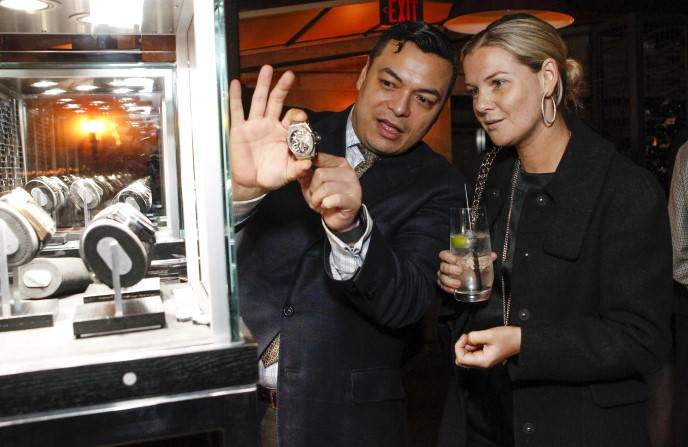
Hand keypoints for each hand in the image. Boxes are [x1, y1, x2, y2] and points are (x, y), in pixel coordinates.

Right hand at [229, 65, 312, 200]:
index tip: (301, 119)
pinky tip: (236, 83)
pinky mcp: (239, 129)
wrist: (251, 184)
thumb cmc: (270, 176)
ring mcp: (255, 125)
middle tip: (289, 75)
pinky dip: (235, 97)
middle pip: (276, 101)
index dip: (298, 115)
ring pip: (259, 101)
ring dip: (262, 85)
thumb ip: (299, 168)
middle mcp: (270, 125)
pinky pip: (237, 111)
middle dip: (282, 88)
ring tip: (266, 69)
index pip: (293, 117)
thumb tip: (309, 163)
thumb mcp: (288, 174)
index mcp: (284, 133)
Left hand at [299, 153, 361, 231]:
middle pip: (321, 174)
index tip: (304, 175)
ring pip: (326, 188)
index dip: (308, 167)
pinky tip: (327, 205)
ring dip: (317, 198)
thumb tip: (300, 166)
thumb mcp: (313, 185)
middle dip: (313, 188)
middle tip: (314, 195)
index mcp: (340, 164)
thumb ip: (306, 174)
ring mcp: (353, 186)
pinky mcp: (354, 200)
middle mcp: (348, 172)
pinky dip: (326, 204)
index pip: (320, 158)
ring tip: (319, 202)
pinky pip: (335, 199)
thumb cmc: (327, 199)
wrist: (338, 218)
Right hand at [437, 250, 496, 293]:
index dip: (447, 256)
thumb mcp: (477, 261)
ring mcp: (444, 275)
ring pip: (441, 277)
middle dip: (450, 269)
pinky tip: (453, 290)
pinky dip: (447, 288)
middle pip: (443, 266)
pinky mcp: (444, 284)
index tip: (455, 260)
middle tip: (460, 271)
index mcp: (451, 257)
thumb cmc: (469, 265)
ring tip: (458, 284)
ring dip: (449, 281)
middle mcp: (445, 265)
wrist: (467, 276)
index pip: (443, 254)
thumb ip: (484, 258)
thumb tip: (493, 255)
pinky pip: (442, 286)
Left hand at [454, 326, 521, 368]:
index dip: (459, 346)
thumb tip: (466, 339)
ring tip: (477, 338)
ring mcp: (483, 361)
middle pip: (461, 359)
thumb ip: (474, 337)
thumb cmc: (508, 337)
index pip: (460, 359)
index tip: (466, 336)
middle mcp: (482, 364)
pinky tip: (479, 340)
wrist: (520, 339)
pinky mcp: (484, 356)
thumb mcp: (489, 334)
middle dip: (461, 347)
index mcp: (483, 361)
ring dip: (467, 346)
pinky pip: (472, 353)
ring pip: (466, 356)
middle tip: (469, 337)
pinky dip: (471, 346)